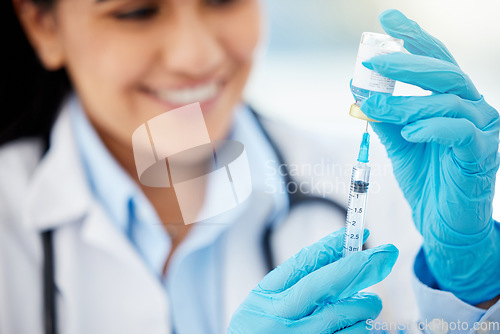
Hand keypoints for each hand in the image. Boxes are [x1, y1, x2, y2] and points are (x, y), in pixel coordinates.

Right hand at [228, 229, 397, 333]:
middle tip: (386, 254)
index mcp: (264, 297)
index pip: (301, 262)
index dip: (332, 244)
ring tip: (371, 302)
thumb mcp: (264, 309)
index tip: (357, 233)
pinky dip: (361, 328)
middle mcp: (277, 318)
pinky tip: (362, 325)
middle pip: (325, 283)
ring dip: (365, 304)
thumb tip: (341, 262)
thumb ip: (294, 289)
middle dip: (359, 265)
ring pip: (342, 314)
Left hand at [360, 9, 499, 304]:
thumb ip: (384, 117)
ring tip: (375, 105)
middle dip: (408, 61)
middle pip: (445, 73)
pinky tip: (410, 131)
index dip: (415, 38)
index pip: (436, 62)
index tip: (387, 19)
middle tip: (375, 57)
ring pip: (447, 102)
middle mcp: (474, 109)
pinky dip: (432, 127)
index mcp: (455, 102)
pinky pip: (460, 133)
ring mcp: (482, 132)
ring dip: (405, 102)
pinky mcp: (481, 157)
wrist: (443, 225)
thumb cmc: (426, 181)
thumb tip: (357, 89)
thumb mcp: (399, 144)